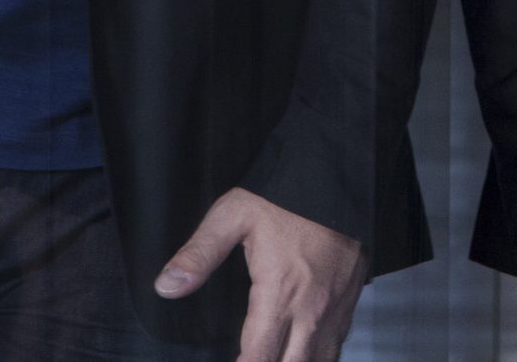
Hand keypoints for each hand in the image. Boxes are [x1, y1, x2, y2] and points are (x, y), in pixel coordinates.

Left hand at [155, 188, 366, 361]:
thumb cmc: (286, 197)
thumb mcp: (234, 215)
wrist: (338, 174)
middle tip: (249, 357)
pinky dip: (317, 357)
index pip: (259, 359)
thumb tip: (166, 286)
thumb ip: (200, 254)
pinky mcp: (349, 300)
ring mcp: (334, 309)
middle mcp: (311, 312)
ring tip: (273, 357)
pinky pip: (336, 346)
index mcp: (279, 296)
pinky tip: (301, 353)